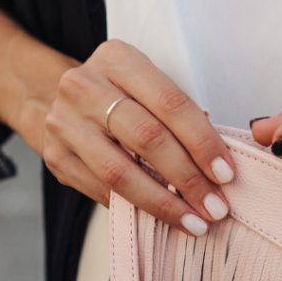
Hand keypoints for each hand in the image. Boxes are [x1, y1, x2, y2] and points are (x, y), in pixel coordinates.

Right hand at [44, 40, 235, 235]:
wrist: (56, 100)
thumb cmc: (118, 96)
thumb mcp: (145, 87)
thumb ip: (177, 115)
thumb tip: (218, 166)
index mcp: (118, 59)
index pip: (171, 103)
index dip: (203, 142)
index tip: (226, 174)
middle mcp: (86, 86)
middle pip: (148, 138)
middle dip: (189, 178)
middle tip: (215, 206)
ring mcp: (65, 122)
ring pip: (121, 172)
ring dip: (164, 203)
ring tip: (194, 221)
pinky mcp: (55, 156)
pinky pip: (102, 190)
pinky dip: (136, 208)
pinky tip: (162, 219)